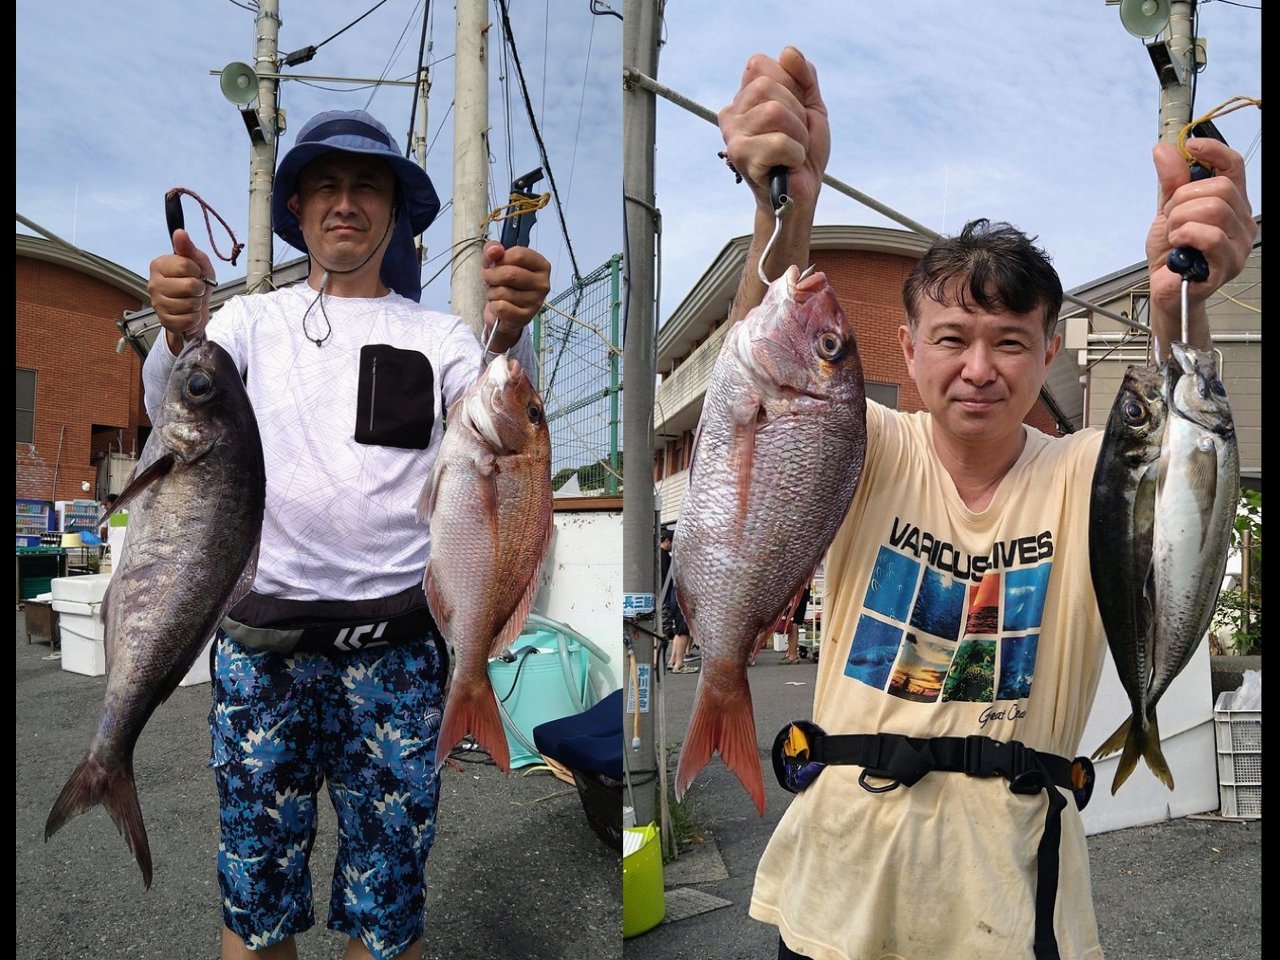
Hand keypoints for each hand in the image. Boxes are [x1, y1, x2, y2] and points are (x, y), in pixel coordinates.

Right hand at [147, 229, 216, 353]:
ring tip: (191, 300)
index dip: (197, 271)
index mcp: (159, 265)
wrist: (196, 306)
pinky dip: (194, 318)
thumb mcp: (198, 262)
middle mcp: (153, 283)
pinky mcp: (164, 320)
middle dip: (199, 289)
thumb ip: (188, 248)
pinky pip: (188, 321)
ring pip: (190, 305)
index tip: (195, 273)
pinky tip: (189, 313)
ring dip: (197, 304)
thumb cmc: (196, 281)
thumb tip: (180, 232)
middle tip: (195, 289)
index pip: (185, 265)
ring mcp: (157, 303)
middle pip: (189, 286)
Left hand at [481, 240, 550, 353]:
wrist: (504, 312)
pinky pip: (501, 307)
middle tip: (490, 280)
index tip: (497, 264)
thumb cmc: (503, 283)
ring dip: (492, 292)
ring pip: (503, 292)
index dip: (501, 258)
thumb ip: (493, 250)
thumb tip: (495, 250)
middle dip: (492, 276)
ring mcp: (536, 302)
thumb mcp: (496, 261)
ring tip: (496, 294)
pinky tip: (498, 306)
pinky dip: (493, 306)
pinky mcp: (526, 317)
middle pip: (510, 274)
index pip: (519, 254)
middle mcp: (543, 283)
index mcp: (541, 265)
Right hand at [718, 46, 829, 219]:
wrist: (801, 194)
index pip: (761, 64)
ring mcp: (732, 136)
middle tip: (795, 136)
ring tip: (793, 152)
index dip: (788, 84)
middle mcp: (731, 114)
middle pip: (767, 86)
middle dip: (795, 112)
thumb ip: (804, 76)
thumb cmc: (803, 152)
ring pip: (774, 112)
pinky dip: (795, 154)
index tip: (794, 110)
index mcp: (744, 98)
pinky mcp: (740, 157)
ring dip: (797, 135)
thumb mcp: (810, 106)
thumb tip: (787, 51)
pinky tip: (788, 165)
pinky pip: (779, 141)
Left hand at [1145, 138, 1254, 349]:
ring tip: (1174, 234)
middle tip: (1171, 218)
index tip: (1191, 145)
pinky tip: (1178, 246)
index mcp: (1231, 203)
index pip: (1233, 166)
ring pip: (1213, 209)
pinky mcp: (1229, 264)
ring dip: (1180, 219)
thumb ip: (1170, 182)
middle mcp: (1241, 221)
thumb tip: (1164, 149)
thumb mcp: (1166, 211)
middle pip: (1220, 188)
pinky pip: (1210, 236)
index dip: (1213, 150)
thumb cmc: (1171, 253)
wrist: (1164, 288)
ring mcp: (1239, 243)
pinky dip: (1185, 236)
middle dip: (1183, 199)